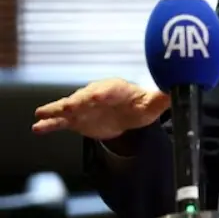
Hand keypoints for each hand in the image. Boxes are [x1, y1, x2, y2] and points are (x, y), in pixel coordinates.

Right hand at [32, 78, 169, 140]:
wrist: (127, 113)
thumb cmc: (140, 105)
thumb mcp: (153, 103)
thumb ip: (164, 98)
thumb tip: (181, 89)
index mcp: (118, 89)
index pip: (111, 89)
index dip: (105, 92)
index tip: (99, 96)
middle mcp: (97, 95)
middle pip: (86, 96)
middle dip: (80, 100)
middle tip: (71, 104)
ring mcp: (84, 107)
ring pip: (69, 106)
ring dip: (57, 109)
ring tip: (43, 114)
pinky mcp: (76, 120)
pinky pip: (60, 121)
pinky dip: (50, 123)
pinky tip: (37, 128)